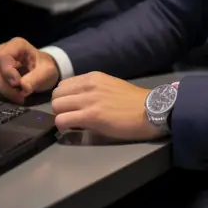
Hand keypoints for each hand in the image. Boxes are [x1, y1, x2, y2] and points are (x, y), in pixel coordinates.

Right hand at [0, 37, 59, 103]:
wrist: (42, 70)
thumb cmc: (44, 68)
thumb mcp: (47, 73)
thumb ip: (36, 79)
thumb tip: (23, 88)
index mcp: (16, 45)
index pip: (2, 57)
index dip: (7, 72)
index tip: (18, 84)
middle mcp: (1, 49)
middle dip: (2, 85)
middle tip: (18, 96)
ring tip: (15, 96)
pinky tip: (8, 94)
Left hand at [51, 72, 166, 141]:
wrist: (151, 110)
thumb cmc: (134, 102)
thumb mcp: (110, 87)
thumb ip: (93, 91)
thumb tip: (78, 102)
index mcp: (93, 78)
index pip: (63, 85)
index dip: (64, 98)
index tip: (70, 107)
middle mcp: (88, 85)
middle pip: (56, 95)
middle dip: (60, 108)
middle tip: (70, 117)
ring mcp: (89, 100)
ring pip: (56, 106)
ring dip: (61, 117)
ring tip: (71, 124)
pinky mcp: (91, 116)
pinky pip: (62, 120)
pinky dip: (63, 127)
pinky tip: (73, 130)